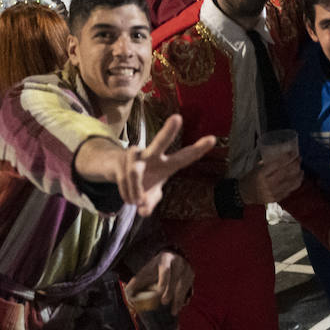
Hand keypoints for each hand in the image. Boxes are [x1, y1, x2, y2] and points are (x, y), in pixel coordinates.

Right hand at [78, 115, 217, 216]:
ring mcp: (134, 156)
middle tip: (177, 118)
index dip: (198, 149)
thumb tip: (144, 211)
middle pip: (160, 142)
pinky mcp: (119, 160)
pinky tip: (128, 199)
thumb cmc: (142, 181)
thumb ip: (150, 203)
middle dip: (168, 132)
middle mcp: (152, 155)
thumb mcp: (149, 197)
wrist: (115, 170)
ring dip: (135, 190)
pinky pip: (123, 179)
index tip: (213, 139)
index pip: (184, 157)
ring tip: (136, 202)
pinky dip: (127, 193)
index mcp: (166, 164)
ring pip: (134, 172)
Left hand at [127, 251, 193, 314]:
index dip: (164, 281)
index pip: (166, 270)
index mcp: (165, 259)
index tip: (160, 292)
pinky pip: (189, 287)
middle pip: (176, 279)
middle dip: (171, 292)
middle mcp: (178, 262)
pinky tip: (181, 305)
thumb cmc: (156, 266)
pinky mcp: (192, 274)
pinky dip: (185, 297)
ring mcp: (187, 268)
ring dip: (179, 299)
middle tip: (164, 303)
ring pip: (184, 285)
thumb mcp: (147, 270)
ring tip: (174, 311)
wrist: (171, 256)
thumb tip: (128, 294)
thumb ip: (137, 281)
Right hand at [240, 152, 302, 204]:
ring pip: (290, 183)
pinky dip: (295, 184)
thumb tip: (285, 155)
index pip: (277, 164)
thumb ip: (269, 163)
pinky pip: (289, 191)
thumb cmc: (251, 178)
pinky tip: (298, 179)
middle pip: (286, 173)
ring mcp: (272, 193)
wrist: (245, 194)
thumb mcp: (257, 167)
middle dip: (295, 165)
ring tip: (301, 169)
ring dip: (298, 175)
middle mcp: (267, 184)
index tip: (293, 153)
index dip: (287, 158)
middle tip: (299, 159)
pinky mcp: (276, 199)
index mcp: (260, 174)